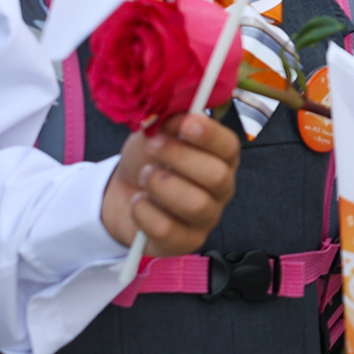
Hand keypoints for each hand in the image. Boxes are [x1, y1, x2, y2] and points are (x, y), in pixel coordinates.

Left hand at [102, 113, 240, 253]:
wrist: (124, 192)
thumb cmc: (148, 158)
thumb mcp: (155, 132)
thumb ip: (168, 120)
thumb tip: (175, 111)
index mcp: (221, 157)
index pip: (229, 146)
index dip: (209, 134)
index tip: (184, 123)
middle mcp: (221, 189)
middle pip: (216, 176)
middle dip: (178, 158)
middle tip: (153, 148)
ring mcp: (206, 218)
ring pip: (195, 205)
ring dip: (160, 185)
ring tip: (144, 177)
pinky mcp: (185, 242)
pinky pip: (167, 229)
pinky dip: (144, 211)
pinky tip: (139, 202)